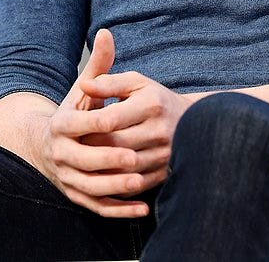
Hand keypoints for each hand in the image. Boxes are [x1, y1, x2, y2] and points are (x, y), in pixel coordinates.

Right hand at [42, 29, 150, 217]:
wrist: (48, 146)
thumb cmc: (76, 112)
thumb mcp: (84, 90)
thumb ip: (99, 65)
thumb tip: (106, 32)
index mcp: (61, 124)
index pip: (79, 124)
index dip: (98, 123)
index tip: (119, 121)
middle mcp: (60, 153)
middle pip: (83, 160)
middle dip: (109, 159)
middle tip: (134, 158)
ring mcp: (68, 177)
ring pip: (90, 186)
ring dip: (114, 187)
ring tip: (139, 182)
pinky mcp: (77, 196)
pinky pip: (97, 206)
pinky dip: (119, 210)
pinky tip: (142, 208)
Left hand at [73, 67, 192, 192]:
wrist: (193, 121)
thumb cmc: (155, 98)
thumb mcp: (135, 83)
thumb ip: (109, 83)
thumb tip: (85, 85)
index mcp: (152, 104)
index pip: (111, 120)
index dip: (89, 126)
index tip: (75, 128)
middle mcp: (161, 131)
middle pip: (116, 147)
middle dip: (91, 149)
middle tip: (76, 148)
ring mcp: (165, 154)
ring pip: (124, 170)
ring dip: (101, 170)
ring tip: (86, 164)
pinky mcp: (166, 173)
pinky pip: (135, 185)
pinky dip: (116, 185)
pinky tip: (104, 178)